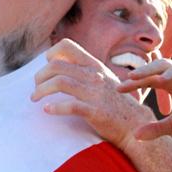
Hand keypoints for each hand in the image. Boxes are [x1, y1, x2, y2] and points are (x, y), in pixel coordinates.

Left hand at [32, 39, 154, 150]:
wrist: (136, 124)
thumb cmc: (118, 105)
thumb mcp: (105, 81)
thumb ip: (88, 73)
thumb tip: (63, 68)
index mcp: (95, 66)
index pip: (67, 46)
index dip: (51, 54)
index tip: (46, 67)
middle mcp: (95, 76)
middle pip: (56, 66)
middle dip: (40, 76)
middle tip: (36, 88)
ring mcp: (96, 94)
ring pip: (59, 83)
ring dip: (41, 90)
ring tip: (35, 99)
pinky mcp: (96, 112)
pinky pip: (70, 106)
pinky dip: (55, 108)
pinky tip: (47, 111)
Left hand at [118, 58, 171, 139]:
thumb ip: (157, 128)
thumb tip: (134, 135)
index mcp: (171, 84)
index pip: (149, 80)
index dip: (134, 83)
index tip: (118, 89)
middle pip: (159, 68)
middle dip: (145, 71)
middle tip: (129, 78)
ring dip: (167, 70)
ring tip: (156, 78)